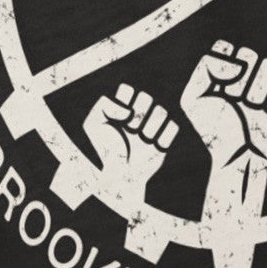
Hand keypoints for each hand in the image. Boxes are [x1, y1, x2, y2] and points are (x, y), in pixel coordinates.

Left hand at [84, 81, 178, 198]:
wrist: (116, 177)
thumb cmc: (104, 149)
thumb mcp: (93, 125)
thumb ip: (104, 106)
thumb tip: (128, 111)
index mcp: (121, 109)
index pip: (127, 90)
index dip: (124, 101)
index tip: (118, 118)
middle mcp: (138, 116)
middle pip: (146, 97)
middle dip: (139, 112)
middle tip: (131, 128)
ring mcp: (152, 128)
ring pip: (161, 110)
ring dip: (151, 125)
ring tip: (142, 138)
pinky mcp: (163, 142)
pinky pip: (172, 127)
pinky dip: (164, 135)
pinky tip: (154, 144)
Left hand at [182, 41, 266, 256]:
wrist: (239, 156)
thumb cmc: (215, 129)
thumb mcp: (193, 100)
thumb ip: (205, 69)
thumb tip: (239, 64)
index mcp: (224, 68)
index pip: (225, 47)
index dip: (222, 69)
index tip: (218, 90)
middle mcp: (247, 71)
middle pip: (250, 54)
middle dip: (239, 84)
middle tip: (235, 103)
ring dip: (259, 92)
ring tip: (252, 110)